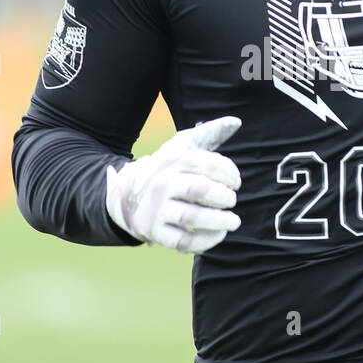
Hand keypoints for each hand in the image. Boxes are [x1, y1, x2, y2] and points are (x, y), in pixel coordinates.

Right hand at [106, 115, 241, 252]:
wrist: (126, 195)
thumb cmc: (167, 170)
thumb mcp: (181, 148)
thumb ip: (209, 134)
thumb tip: (235, 122)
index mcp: (171, 161)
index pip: (204, 163)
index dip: (227, 172)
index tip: (236, 181)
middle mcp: (163, 184)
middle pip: (199, 189)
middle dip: (223, 196)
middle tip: (232, 200)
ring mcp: (157, 209)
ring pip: (192, 217)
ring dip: (218, 220)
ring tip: (234, 221)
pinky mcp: (154, 231)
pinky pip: (183, 241)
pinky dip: (206, 240)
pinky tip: (219, 234)